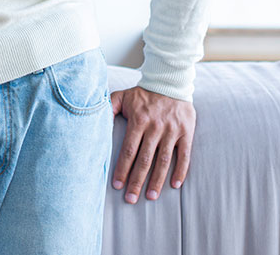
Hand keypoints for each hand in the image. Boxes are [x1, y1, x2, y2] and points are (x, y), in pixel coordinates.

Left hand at [110, 87, 195, 203]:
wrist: (170, 81)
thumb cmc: (143, 93)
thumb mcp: (123, 96)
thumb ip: (108, 107)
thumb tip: (93, 119)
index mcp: (139, 121)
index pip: (129, 150)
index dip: (122, 168)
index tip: (116, 185)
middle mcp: (155, 128)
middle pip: (144, 160)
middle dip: (136, 180)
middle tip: (130, 198)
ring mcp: (171, 131)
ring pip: (163, 161)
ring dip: (156, 180)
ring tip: (150, 196)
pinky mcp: (186, 132)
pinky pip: (184, 155)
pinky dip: (181, 170)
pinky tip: (175, 184)